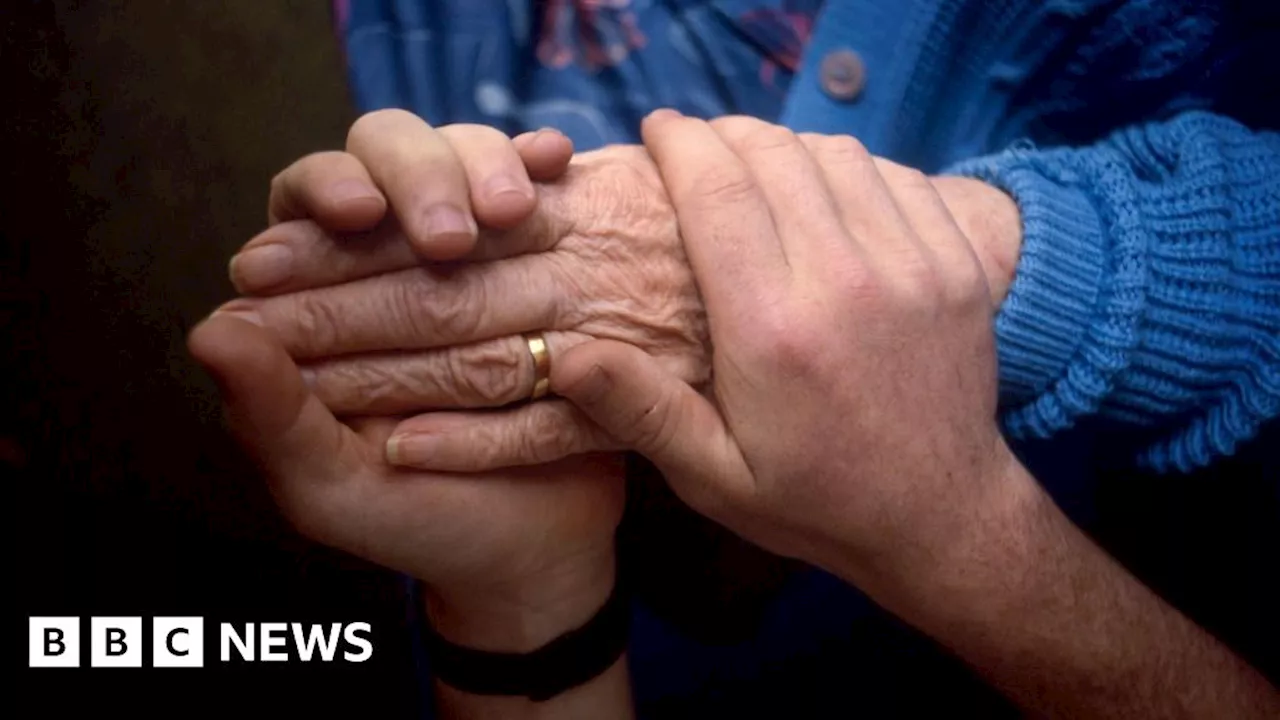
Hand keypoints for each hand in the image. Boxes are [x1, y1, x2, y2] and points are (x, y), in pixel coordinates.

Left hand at [198, 114, 623, 647]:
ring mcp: (477, 251)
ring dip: (483, 166)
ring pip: (469, 162)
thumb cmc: (418, 519)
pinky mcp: (543, 259)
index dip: (325, 189)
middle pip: (390, 157)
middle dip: (419, 176)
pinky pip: (545, 197)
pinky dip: (542, 171)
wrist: (532, 546)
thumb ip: (270, 414)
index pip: (305, 203)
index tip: (353, 210)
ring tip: (511, 209)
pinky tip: (554, 163)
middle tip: (450, 233)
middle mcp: (394, 257)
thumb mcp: (332, 485)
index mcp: (322, 300)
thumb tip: (211, 329)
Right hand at [550, 111, 1018, 595]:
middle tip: (697, 144)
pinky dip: (853, 166)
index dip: (680, 143)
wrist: (941, 518)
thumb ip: (642, 410)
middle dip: (725, 133)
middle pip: (775, 155)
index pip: (718, 190)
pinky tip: (827, 192)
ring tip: (756, 164)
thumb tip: (566, 353)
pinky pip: (898, 177)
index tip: (656, 129)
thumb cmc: (814, 500)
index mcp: (773, 329)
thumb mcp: (714, 477)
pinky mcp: (958, 265)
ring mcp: (914, 266)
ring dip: (787, 145)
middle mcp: (845, 281)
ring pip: (838, 154)